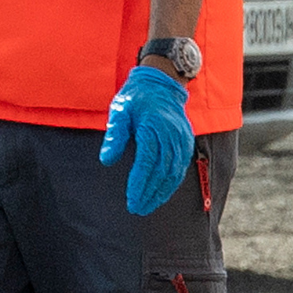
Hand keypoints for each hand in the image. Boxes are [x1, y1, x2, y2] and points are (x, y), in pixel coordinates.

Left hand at [98, 64, 194, 215]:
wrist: (161, 83)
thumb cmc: (136, 98)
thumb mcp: (120, 111)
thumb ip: (114, 136)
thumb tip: (106, 160)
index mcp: (153, 128)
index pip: (147, 162)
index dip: (139, 184)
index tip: (132, 200)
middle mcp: (171, 136)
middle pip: (161, 172)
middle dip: (149, 193)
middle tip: (137, 208)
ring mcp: (181, 140)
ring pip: (173, 173)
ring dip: (161, 192)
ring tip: (148, 206)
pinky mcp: (185, 142)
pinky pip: (180, 167)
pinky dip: (171, 183)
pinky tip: (161, 193)